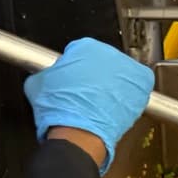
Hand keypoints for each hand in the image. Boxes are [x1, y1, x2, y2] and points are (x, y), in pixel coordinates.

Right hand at [24, 39, 154, 174]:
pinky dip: (132, 91)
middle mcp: (107, 52)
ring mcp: (125, 67)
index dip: (75, 68)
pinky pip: (140, 81)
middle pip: (102, 61)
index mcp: (84, 46)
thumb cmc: (60, 110)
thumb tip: (45, 75)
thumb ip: (45, 72)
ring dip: (113, 84)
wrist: (78, 132)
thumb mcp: (37, 84)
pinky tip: (119, 103)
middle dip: (96, 75)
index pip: (80, 51)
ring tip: (102, 102)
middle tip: (88, 93)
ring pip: (120, 72)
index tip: (75, 80)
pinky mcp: (141, 83)